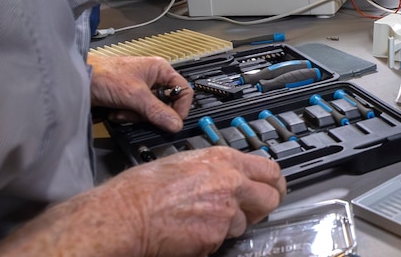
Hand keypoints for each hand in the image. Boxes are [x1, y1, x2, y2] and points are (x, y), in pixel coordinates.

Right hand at [0, 147, 284, 254]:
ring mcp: (226, 211)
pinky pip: (223, 240)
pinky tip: (192, 232)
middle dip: (264, 205)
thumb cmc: (145, 188)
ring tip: (202, 220)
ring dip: (231, 224)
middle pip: (272, 196)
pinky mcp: (216, 236)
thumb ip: (215, 168)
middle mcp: (231, 182)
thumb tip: (230, 175)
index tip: (273, 187)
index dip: (273, 181)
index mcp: (224, 159)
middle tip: (253, 210)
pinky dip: (212, 239)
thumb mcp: (185, 161)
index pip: (270, 169)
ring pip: (246, 222)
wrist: (126, 214)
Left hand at [88, 52, 189, 131]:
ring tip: (122, 111)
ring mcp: (141, 91)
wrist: (78, 81)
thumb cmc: (103, 75)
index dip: (180, 108)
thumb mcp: (135, 95)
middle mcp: (153, 79)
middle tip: (139, 114)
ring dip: (136, 116)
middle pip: (167, 104)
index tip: (174, 122)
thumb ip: (157, 111)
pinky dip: (127, 117)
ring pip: (152, 112)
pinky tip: (116, 112)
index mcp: (160, 70)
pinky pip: (138, 115)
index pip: (183, 91)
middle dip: (151, 113)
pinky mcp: (129, 100)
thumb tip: (175, 124)